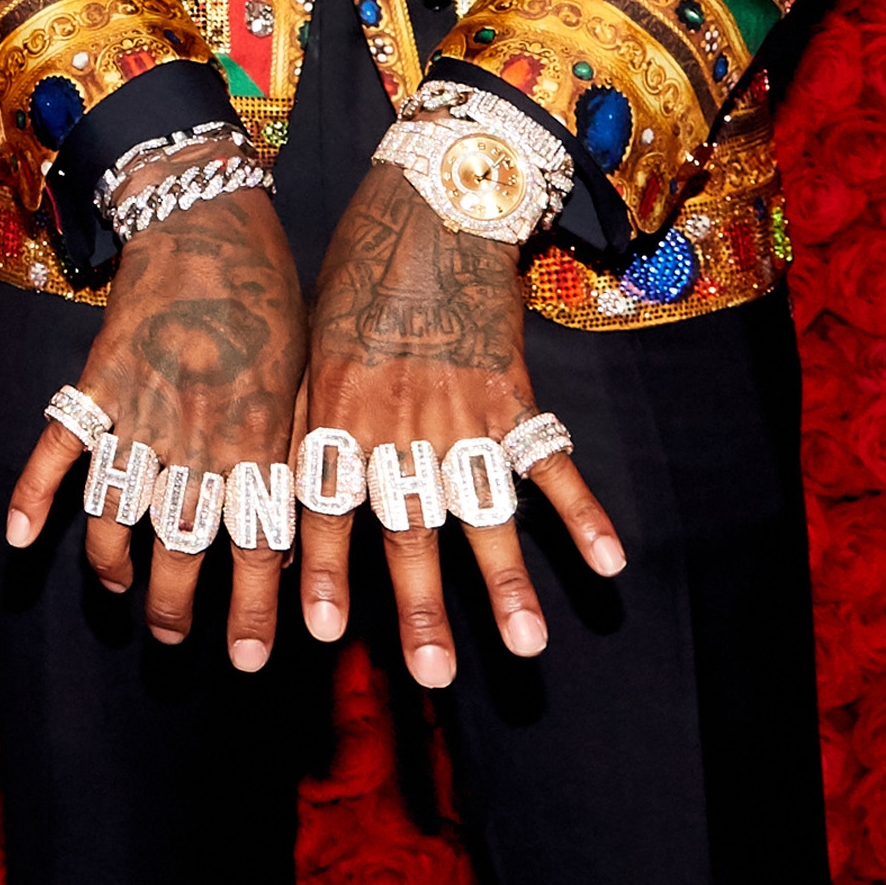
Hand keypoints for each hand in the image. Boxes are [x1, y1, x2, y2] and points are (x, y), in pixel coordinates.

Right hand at [7, 158, 304, 668]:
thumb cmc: (274, 308)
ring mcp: (138, 417)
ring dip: (114, 568)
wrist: (212, 227)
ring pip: (114, 520)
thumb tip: (296, 536)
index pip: (255, 552)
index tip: (246, 659)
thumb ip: (294, 464)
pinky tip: (18, 541)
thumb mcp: (305, 389)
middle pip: (180, 551)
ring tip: (121, 590)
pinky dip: (30, 499)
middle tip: (175, 636)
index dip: (250, 612)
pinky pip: (54, 453)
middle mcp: (197, 443)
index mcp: (258, 446)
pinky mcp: (95, 387)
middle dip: (176, 607)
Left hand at [294, 159, 626, 686]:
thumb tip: (276, 500)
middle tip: (433, 675)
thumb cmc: (352, 284)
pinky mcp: (514, 393)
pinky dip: (583, 511)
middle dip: (420, 605)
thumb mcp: (306, 351)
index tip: (318, 634)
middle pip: (409, 529)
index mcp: (336, 413)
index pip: (323, 507)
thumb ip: (298, 428)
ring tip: (525, 646)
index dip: (321, 570)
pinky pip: (552, 460)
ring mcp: (461, 412)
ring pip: (485, 510)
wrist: (426, 209)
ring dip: (507, 581)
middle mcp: (397, 422)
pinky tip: (610, 564)